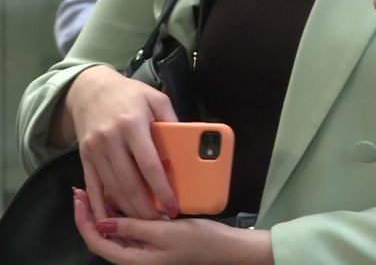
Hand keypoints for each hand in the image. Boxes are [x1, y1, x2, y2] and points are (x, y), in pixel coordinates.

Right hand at [64, 65, 178, 220]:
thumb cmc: (129, 94)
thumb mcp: (156, 99)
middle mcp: (110, 139)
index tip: (173, 206)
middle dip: (145, 208)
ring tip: (146, 222)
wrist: (89, 88)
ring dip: (128, 210)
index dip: (161, 189)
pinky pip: (93, 186)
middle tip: (160, 222)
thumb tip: (190, 145)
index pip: (149, 164)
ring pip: (112, 188)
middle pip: (129, 183)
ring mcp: (94, 150)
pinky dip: (102, 205)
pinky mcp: (84, 157)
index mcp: (132, 124)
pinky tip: (113, 218)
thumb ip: (172, 121)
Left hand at [73, 189, 273, 264]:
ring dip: (103, 211)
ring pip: (114, 231)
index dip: (84, 220)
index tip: (78, 198)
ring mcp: (145, 249)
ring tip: (96, 189)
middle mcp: (135, 257)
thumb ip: (133, 227)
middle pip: (101, 237)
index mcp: (134, 259)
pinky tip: (121, 196)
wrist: (226, 249)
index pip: (97, 242)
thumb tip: (101, 223)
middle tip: (81, 190)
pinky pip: (129, 227)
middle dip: (89, 214)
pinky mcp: (154, 241)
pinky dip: (121, 212)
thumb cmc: (198, 241)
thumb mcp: (165, 232)